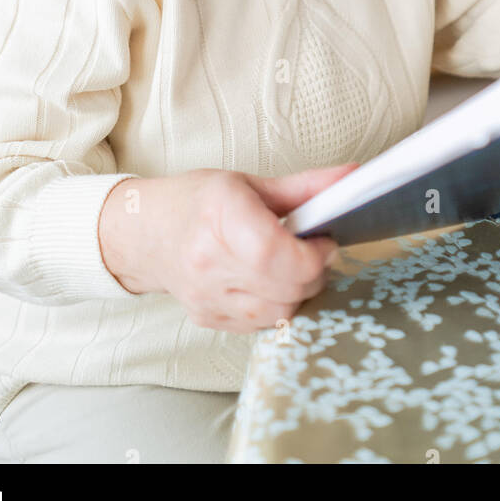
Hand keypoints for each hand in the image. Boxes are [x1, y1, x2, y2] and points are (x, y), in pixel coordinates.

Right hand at [99, 163, 358, 332]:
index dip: (313, 254)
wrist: (144, 233)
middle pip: (286, 287)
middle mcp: (209, 260)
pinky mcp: (208, 319)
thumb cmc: (197, 201)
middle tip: (313, 251)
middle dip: (314, 272)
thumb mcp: (249, 183)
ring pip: (279, 311)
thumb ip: (306, 186)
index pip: (275, 253)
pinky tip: (269, 282)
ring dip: (298, 291)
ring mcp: (206, 295)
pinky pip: (262, 323)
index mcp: (220, 215)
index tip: (324, 240)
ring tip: (290, 265)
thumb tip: (355, 177)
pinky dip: (277, 305)